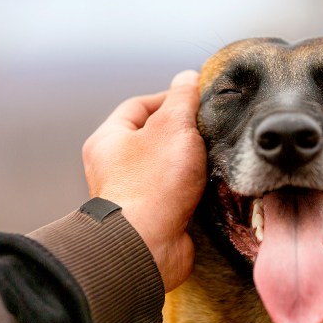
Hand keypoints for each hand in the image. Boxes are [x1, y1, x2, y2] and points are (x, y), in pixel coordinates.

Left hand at [81, 70, 206, 292]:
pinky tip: (211, 184)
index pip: (140, 105)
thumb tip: (188, 77)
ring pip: (167, 166)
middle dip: (184, 132)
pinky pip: (176, 192)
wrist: (147, 246)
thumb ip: (183, 98)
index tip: (198, 99)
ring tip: (213, 157)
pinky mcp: (153, 216)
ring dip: (191, 162)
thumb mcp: (173, 127)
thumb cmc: (154, 183)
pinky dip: (193, 187)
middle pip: (155, 136)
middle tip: (209, 130)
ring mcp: (134, 192)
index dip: (170, 98)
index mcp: (109, 139)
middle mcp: (115, 166)